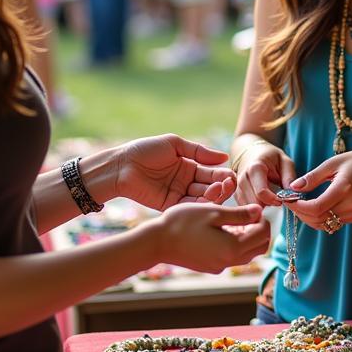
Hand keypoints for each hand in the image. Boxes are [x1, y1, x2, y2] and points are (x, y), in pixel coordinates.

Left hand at [114, 135, 236, 210]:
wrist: (121, 165)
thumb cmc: (145, 150)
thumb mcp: (175, 144)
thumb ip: (199, 152)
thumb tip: (225, 157)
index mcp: (189, 167)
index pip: (212, 172)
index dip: (222, 175)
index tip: (231, 176)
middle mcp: (186, 182)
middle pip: (210, 187)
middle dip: (221, 187)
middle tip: (228, 185)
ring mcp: (178, 195)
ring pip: (201, 199)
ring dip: (212, 196)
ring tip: (218, 190)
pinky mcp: (168, 206)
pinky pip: (187, 207)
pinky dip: (198, 205)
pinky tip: (206, 200)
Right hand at [149, 203, 270, 272]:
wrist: (157, 242)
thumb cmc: (183, 223)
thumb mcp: (214, 213)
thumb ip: (240, 214)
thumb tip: (259, 211)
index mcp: (233, 248)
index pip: (263, 234)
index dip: (263, 219)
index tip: (253, 207)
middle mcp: (229, 262)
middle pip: (259, 248)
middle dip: (259, 230)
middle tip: (248, 214)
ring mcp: (219, 267)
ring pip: (246, 254)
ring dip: (248, 237)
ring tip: (234, 220)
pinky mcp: (211, 267)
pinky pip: (231, 257)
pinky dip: (235, 244)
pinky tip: (222, 230)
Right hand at [235, 139, 296, 206]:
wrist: (251, 152)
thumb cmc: (270, 157)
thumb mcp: (284, 161)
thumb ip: (289, 177)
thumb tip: (292, 195)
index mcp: (255, 168)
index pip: (261, 193)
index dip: (274, 200)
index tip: (281, 199)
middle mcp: (242, 178)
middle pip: (254, 203)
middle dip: (267, 206)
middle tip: (276, 200)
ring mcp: (236, 187)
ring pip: (249, 208)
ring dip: (261, 208)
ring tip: (269, 199)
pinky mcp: (235, 194)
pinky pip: (245, 208)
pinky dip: (254, 209)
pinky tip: (262, 201)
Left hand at [286, 150, 351, 231]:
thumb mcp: (332, 163)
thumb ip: (312, 177)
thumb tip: (293, 187)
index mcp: (343, 188)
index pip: (316, 208)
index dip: (298, 207)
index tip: (288, 199)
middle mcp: (350, 204)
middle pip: (317, 219)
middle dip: (300, 213)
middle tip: (290, 202)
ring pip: (323, 224)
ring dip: (307, 218)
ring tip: (299, 204)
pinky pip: (331, 223)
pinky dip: (318, 218)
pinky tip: (312, 207)